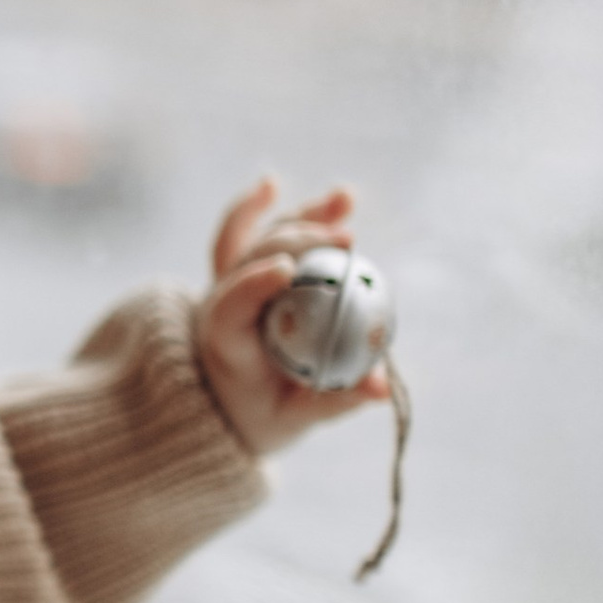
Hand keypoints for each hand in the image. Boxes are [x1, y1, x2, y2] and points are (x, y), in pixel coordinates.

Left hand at [192, 175, 388, 459]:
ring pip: (254, 239)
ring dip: (298, 218)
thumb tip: (384, 388)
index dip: (250, 285)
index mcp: (225, 346)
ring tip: (345, 201)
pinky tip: (272, 183)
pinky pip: (243, 232)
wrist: (219, 401)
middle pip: (248, 261)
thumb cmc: (260, 414)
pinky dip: (258, 208)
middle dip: (295, 242)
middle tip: (346, 240)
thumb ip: (336, 401)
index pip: (228, 310)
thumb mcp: (294, 418)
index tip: (286, 271)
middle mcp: (218, 306)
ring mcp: (226, 283)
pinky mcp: (237, 269)